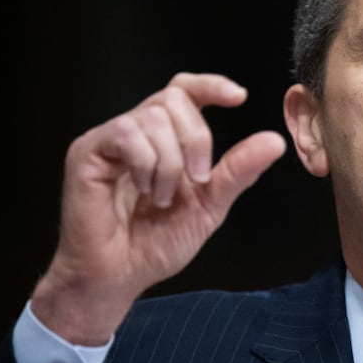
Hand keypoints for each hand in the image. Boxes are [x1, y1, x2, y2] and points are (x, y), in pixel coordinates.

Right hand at [30, 72, 285, 344]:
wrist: (120, 276)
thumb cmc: (156, 242)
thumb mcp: (210, 204)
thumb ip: (238, 171)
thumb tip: (275, 141)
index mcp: (165, 139)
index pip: (185, 91)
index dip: (210, 85)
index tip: (239, 97)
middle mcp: (137, 131)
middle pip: (174, 99)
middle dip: (197, 139)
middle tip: (197, 180)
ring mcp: (110, 139)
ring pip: (154, 116)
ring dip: (170, 163)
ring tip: (160, 198)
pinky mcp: (87, 152)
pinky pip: (126, 133)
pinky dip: (145, 163)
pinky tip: (141, 190)